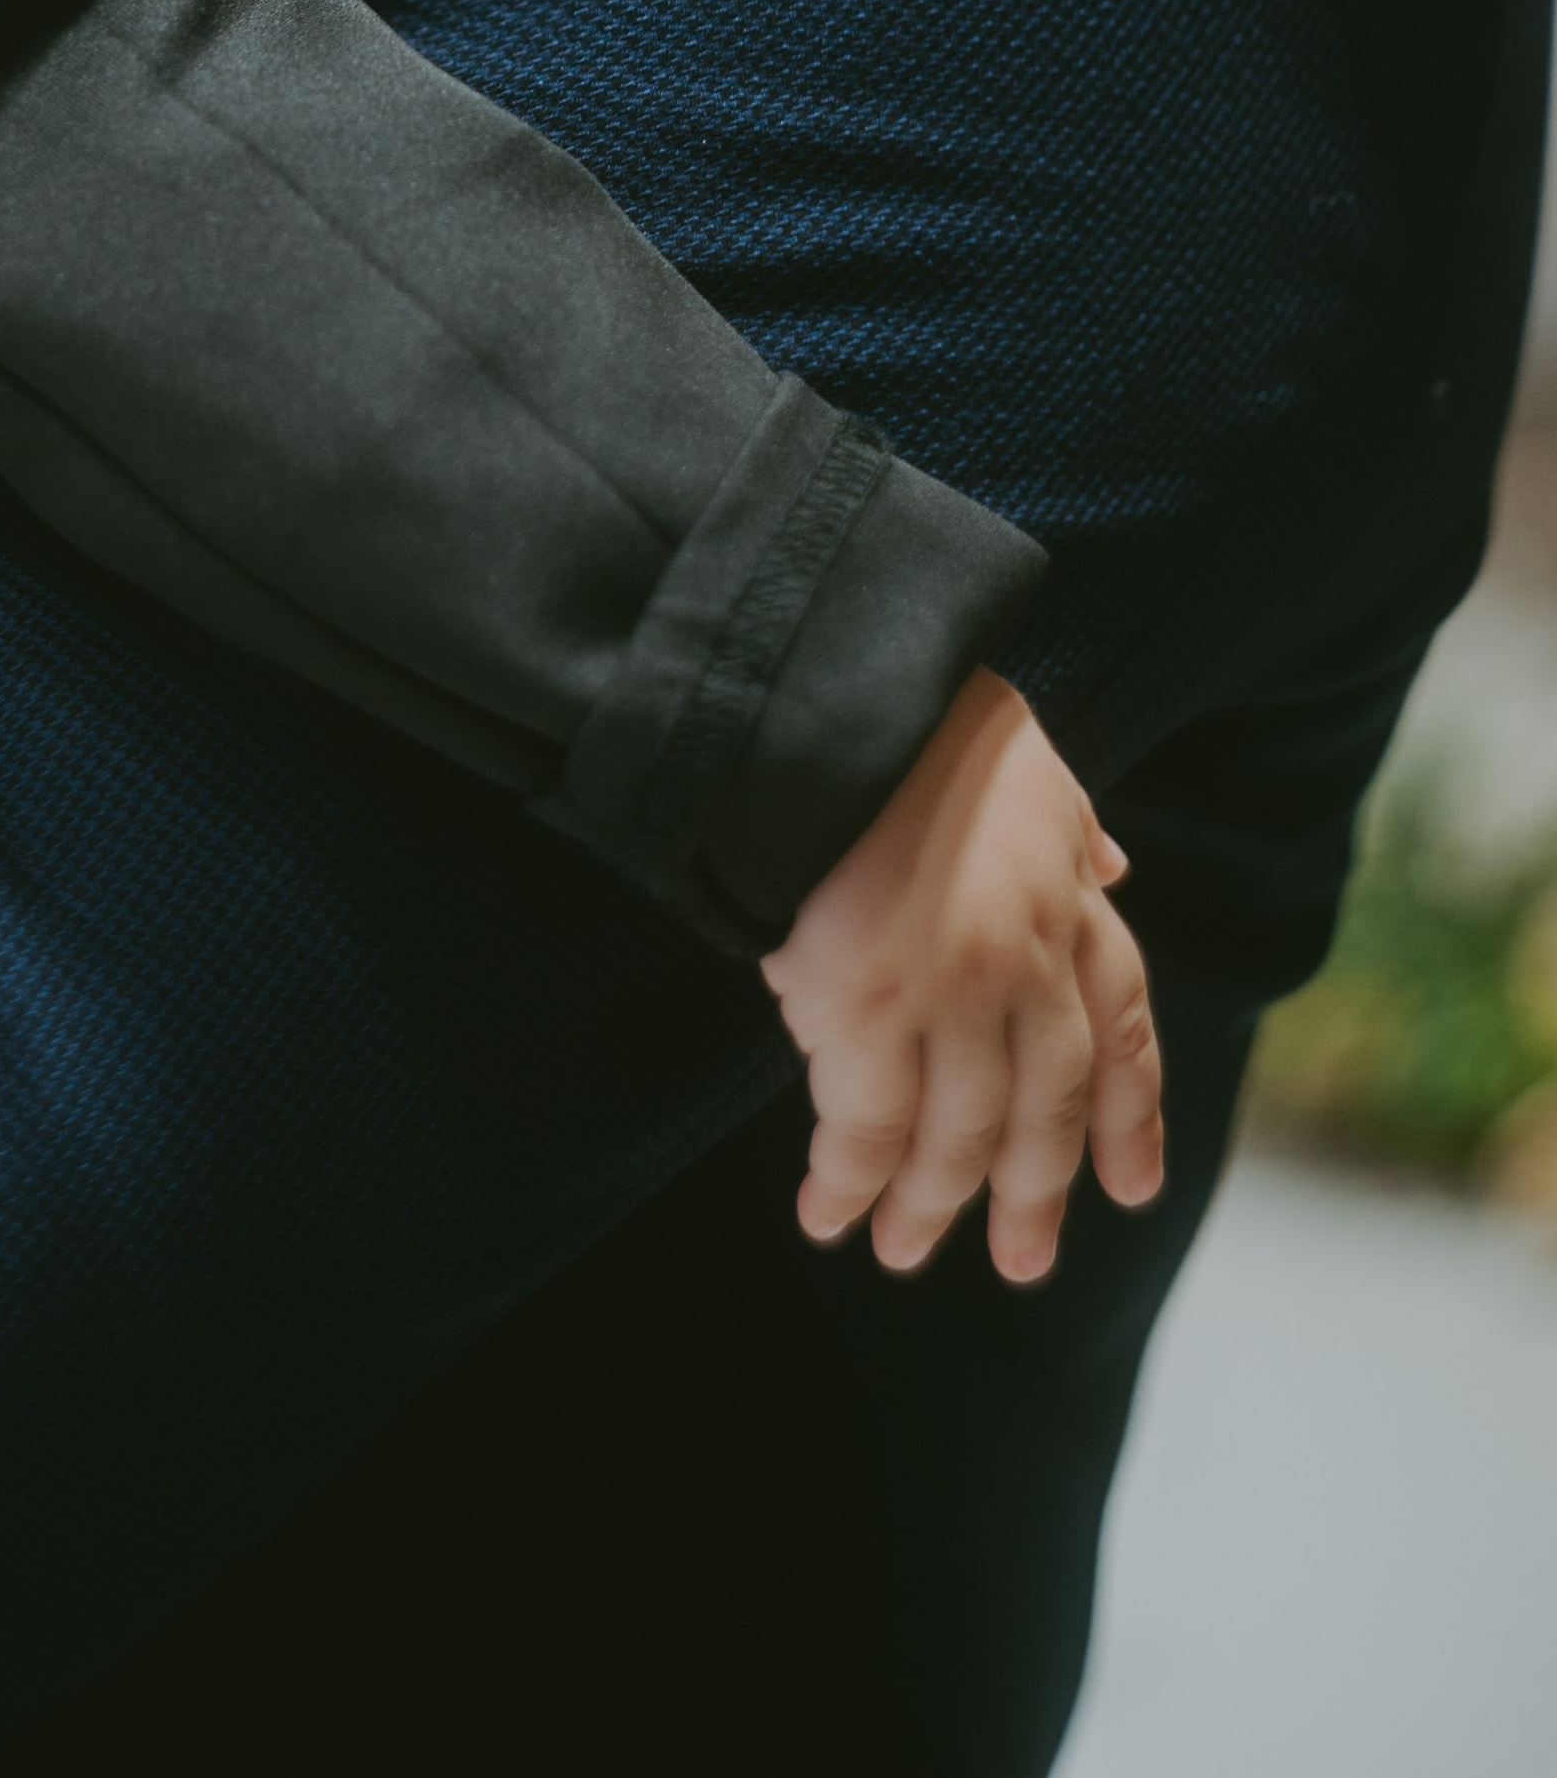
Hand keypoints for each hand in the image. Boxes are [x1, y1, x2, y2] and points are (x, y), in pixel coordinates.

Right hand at [760, 670, 1164, 1286]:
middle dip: (1033, 1191)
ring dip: (930, 1203)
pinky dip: (848, 1181)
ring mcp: (950, 995)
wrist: (841, 700)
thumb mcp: (1030, 765)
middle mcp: (1027, 962)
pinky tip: (827, 1214)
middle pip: (1046, 1108)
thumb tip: (1114, 866)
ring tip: (904, 1249)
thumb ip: (1071, 830)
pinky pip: (864, 1127)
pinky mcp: (864, 1009)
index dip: (1129, 1115)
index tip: (1133, 1188)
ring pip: (956, 1133)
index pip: (1121, 1028)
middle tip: (1022, 1261)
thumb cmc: (921, 722)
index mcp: (1071, 900)